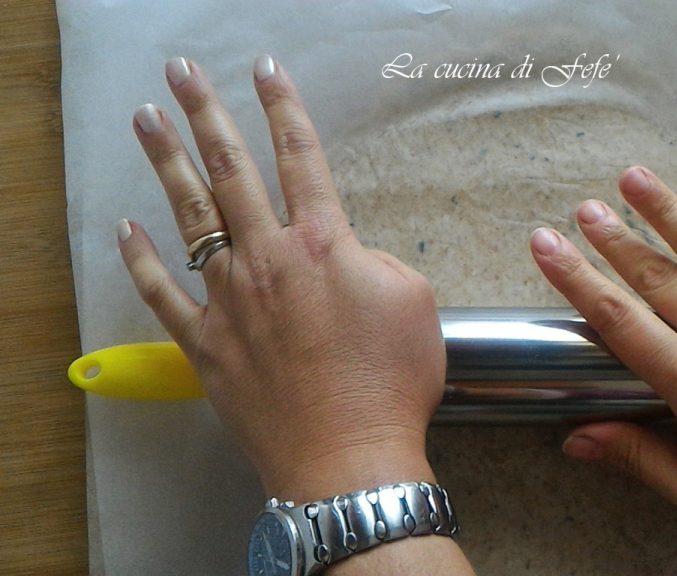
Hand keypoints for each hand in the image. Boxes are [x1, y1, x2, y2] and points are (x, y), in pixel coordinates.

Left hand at [118, 56, 443, 501]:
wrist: (348, 456)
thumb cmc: (390, 382)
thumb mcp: (414, 302)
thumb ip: (377, 260)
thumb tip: (347, 257)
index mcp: (324, 244)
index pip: (300, 156)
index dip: (282, 107)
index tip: (264, 69)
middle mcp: (269, 259)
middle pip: (230, 170)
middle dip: (205, 112)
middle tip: (181, 71)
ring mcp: (230, 300)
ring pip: (190, 217)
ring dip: (165, 162)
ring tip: (145, 119)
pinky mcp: (205, 343)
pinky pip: (161, 293)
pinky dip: (140, 259)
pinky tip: (125, 228)